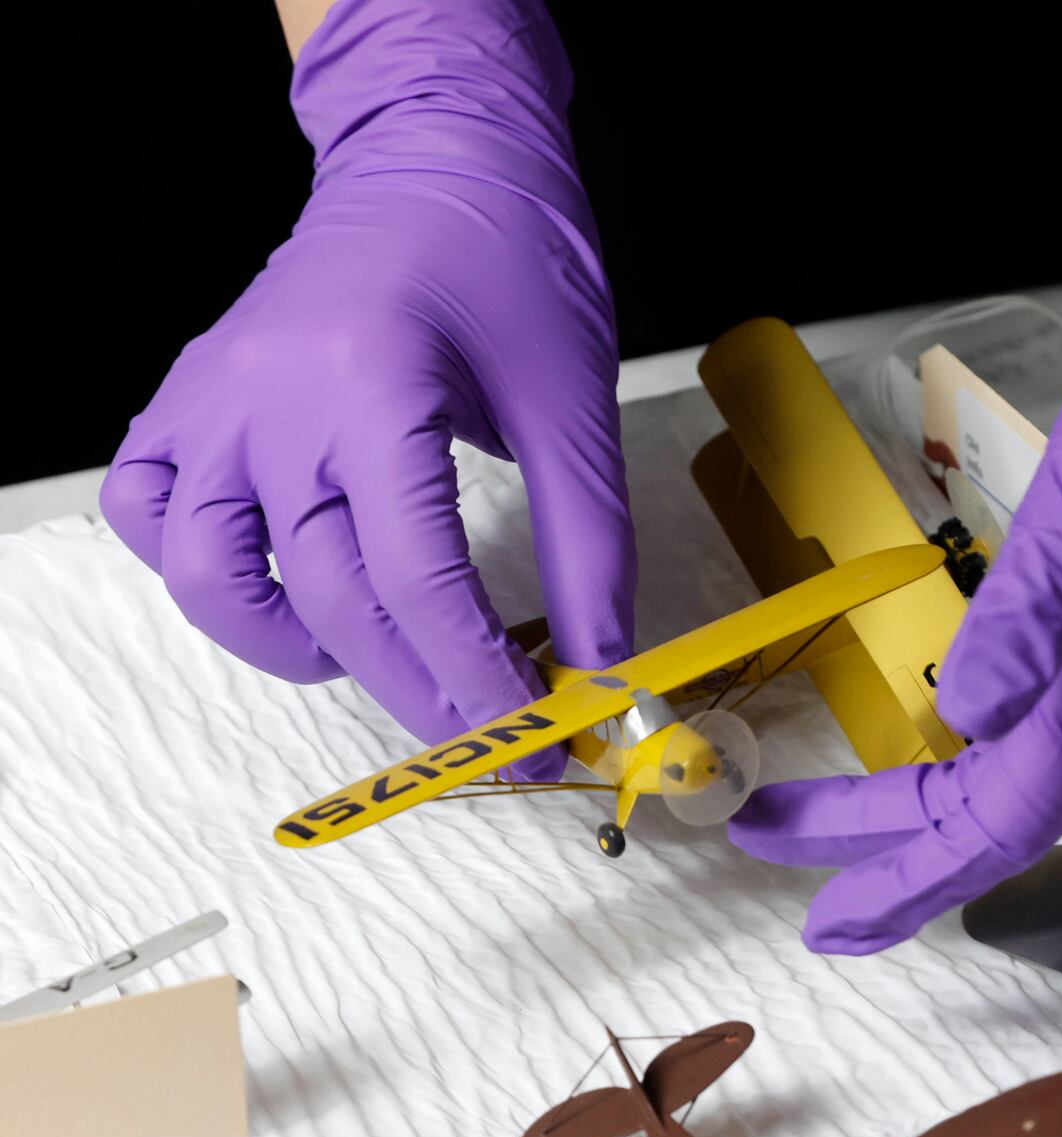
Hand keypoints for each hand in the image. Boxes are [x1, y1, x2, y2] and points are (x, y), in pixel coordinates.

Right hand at [100, 0, 633, 780]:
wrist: (435, 159)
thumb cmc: (508, 261)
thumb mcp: (573, 406)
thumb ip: (590, 548)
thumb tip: (601, 668)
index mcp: (371, 386)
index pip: (417, 582)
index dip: (475, 680)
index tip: (526, 740)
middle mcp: (271, 396)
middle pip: (326, 597)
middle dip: (414, 688)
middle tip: (480, 737)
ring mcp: (216, 398)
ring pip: (208, 572)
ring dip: (290, 645)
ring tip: (373, 656)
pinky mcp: (192, 396)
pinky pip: (148, 508)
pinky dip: (199, 569)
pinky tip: (276, 584)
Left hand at [731, 10, 1061, 953]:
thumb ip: (1038, 606)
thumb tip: (967, 718)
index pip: (1005, 818)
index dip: (907, 874)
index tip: (826, 918)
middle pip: (1021, 812)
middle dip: (903, 844)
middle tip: (790, 840)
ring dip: (961, 808)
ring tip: (871, 809)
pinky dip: (1023, 761)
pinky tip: (991, 735)